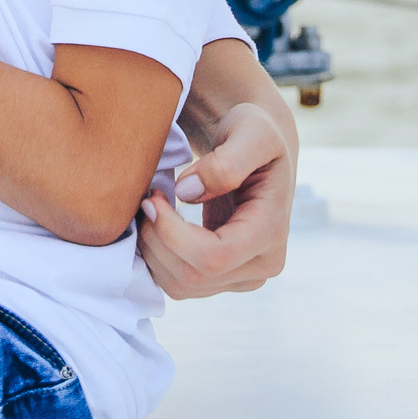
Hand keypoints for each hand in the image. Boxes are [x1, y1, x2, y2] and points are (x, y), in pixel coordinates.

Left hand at [135, 101, 295, 297]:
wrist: (257, 149)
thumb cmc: (255, 133)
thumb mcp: (251, 132)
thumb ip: (226, 162)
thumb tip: (187, 192)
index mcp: (272, 232)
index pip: (214, 256)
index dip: (173, 233)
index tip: (152, 197)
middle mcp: (262, 265)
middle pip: (193, 276)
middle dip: (156, 240)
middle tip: (146, 199)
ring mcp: (242, 277)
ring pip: (181, 286)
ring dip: (152, 251)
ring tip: (149, 209)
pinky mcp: (221, 278)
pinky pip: (178, 283)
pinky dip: (156, 258)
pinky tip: (155, 225)